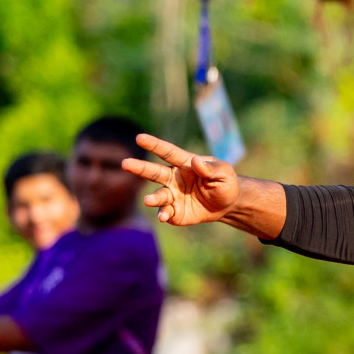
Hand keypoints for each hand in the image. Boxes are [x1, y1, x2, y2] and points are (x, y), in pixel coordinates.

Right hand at [123, 134, 241, 225]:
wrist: (227, 204)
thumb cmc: (225, 183)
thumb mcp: (224, 173)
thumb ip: (211, 168)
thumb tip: (196, 161)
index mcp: (185, 164)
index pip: (168, 153)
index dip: (154, 145)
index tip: (139, 137)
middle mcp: (174, 178)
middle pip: (154, 172)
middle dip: (140, 168)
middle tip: (125, 163)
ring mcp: (173, 195)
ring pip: (159, 195)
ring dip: (153, 198)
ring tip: (148, 201)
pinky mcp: (175, 211)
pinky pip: (166, 212)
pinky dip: (163, 214)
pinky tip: (164, 216)